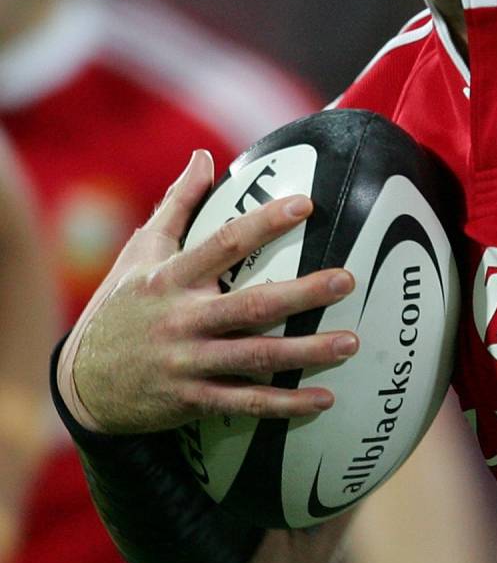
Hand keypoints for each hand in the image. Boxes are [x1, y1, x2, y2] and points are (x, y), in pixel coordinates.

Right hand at [57, 150, 359, 434]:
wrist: (80, 382)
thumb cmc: (120, 306)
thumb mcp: (140, 253)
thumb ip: (177, 204)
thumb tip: (204, 156)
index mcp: (172, 278)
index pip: (224, 243)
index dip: (265, 222)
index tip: (306, 204)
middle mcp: (182, 319)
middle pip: (251, 305)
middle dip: (302, 294)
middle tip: (347, 280)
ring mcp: (188, 362)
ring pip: (255, 357)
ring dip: (306, 352)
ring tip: (351, 342)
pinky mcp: (192, 400)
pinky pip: (246, 402)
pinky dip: (285, 405)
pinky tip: (324, 400)